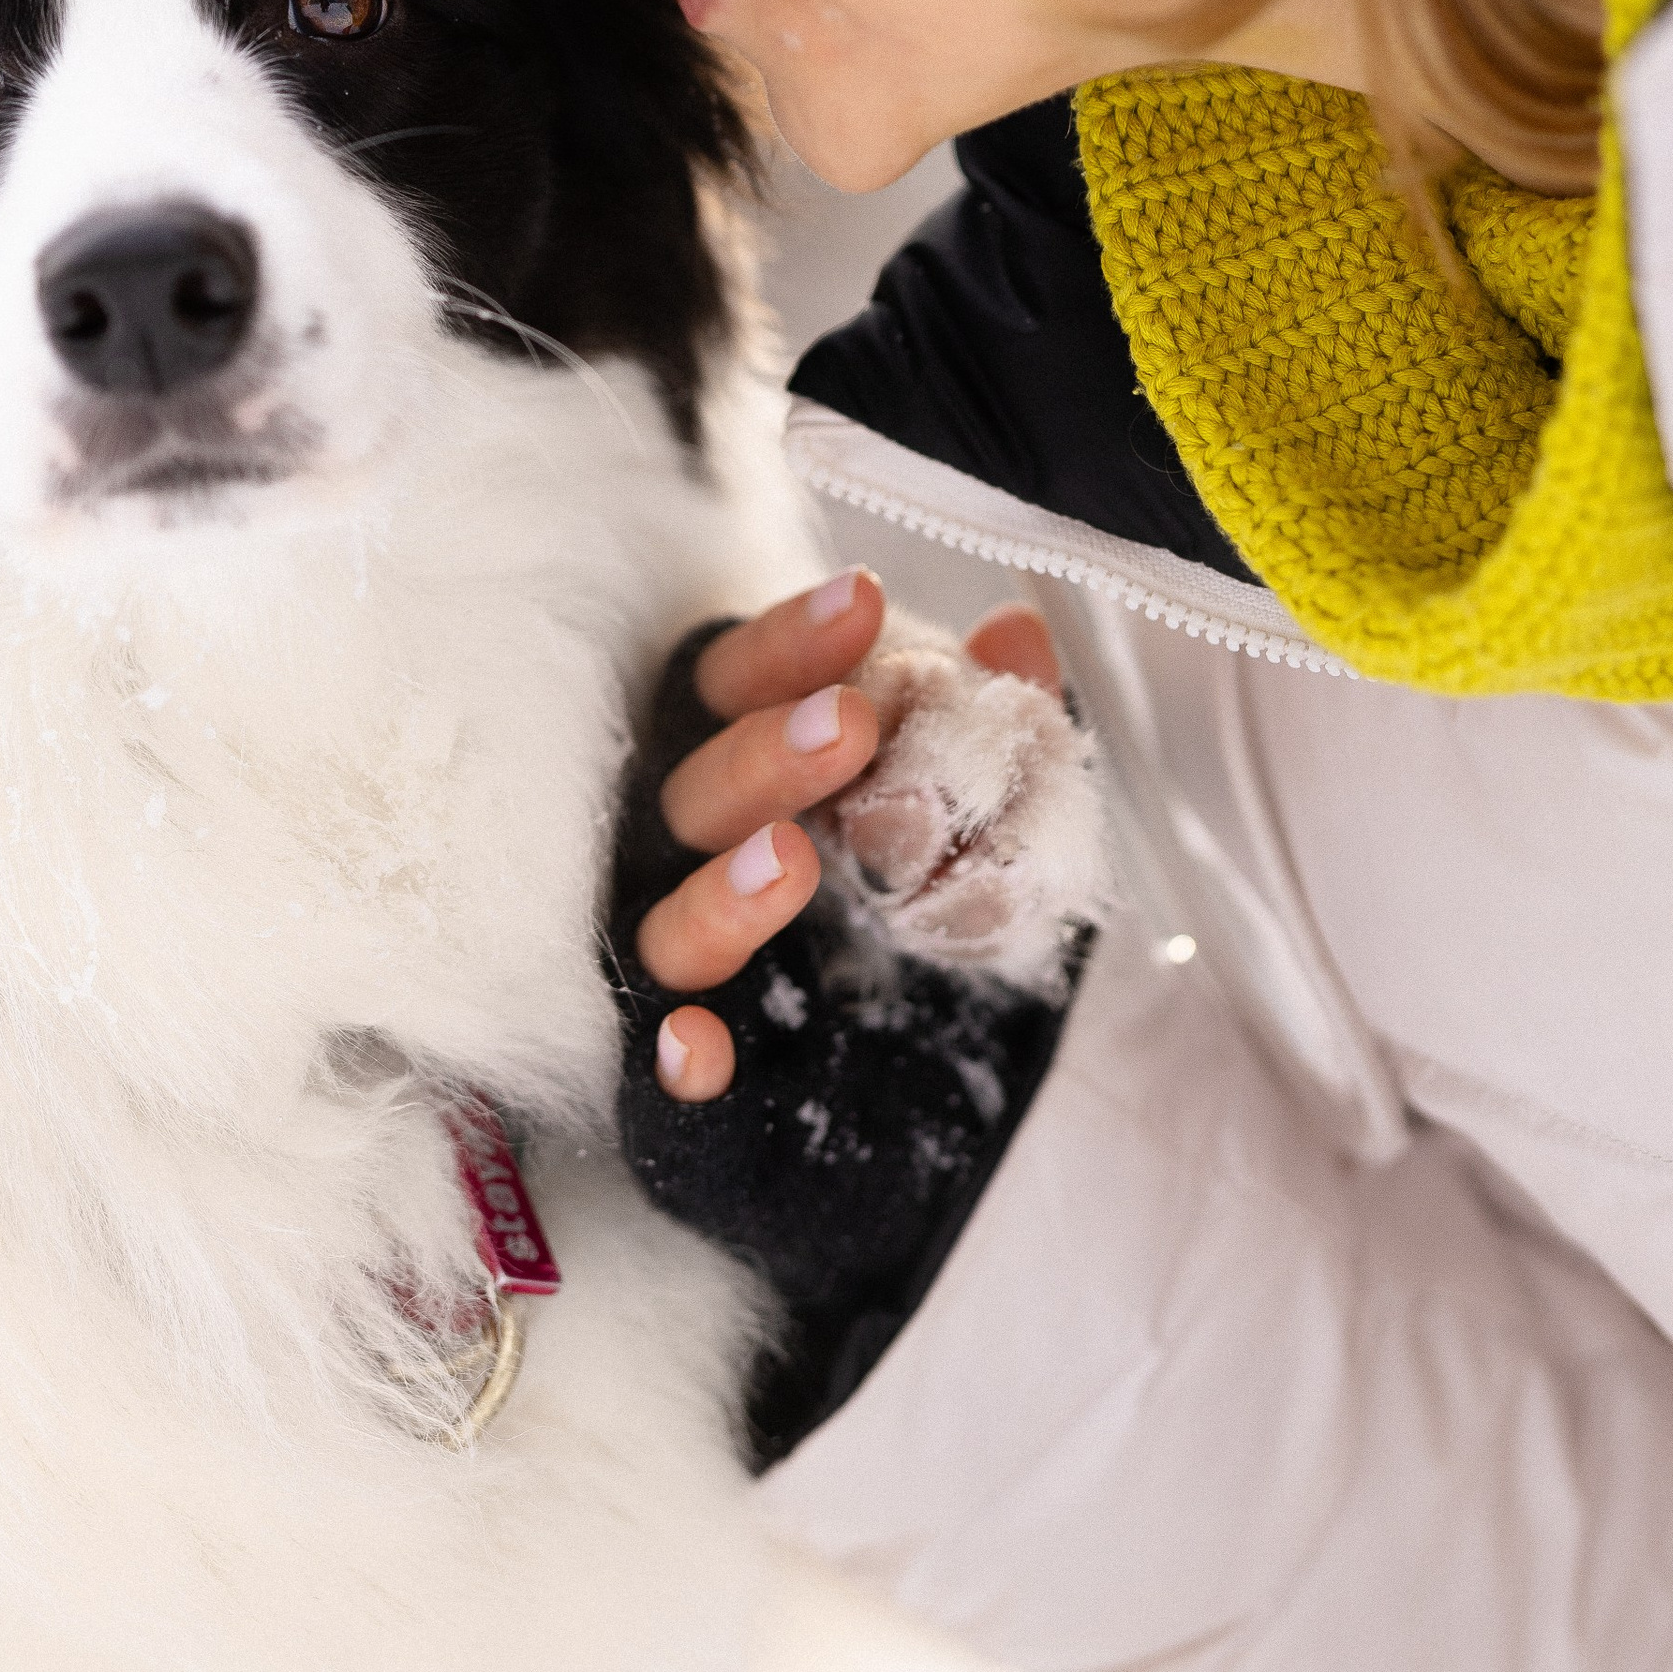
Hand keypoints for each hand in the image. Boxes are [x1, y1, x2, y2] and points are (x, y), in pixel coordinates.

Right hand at [638, 571, 1062, 1101]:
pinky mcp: (692, 1065)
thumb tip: (1017, 630)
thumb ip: (987, 714)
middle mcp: (699, 853)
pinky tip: (701, 1046)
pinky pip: (655, 1065)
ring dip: (720, 892)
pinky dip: (671, 1053)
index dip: (792, 642)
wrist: (930, 1072)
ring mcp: (686, 960)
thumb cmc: (929, 885)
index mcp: (751, 763)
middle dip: (770, 753)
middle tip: (853, 728)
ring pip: (668, 923)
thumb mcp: (978, 793)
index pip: (739, 681)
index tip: (863, 600)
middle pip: (702, 790)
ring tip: (788, 863)